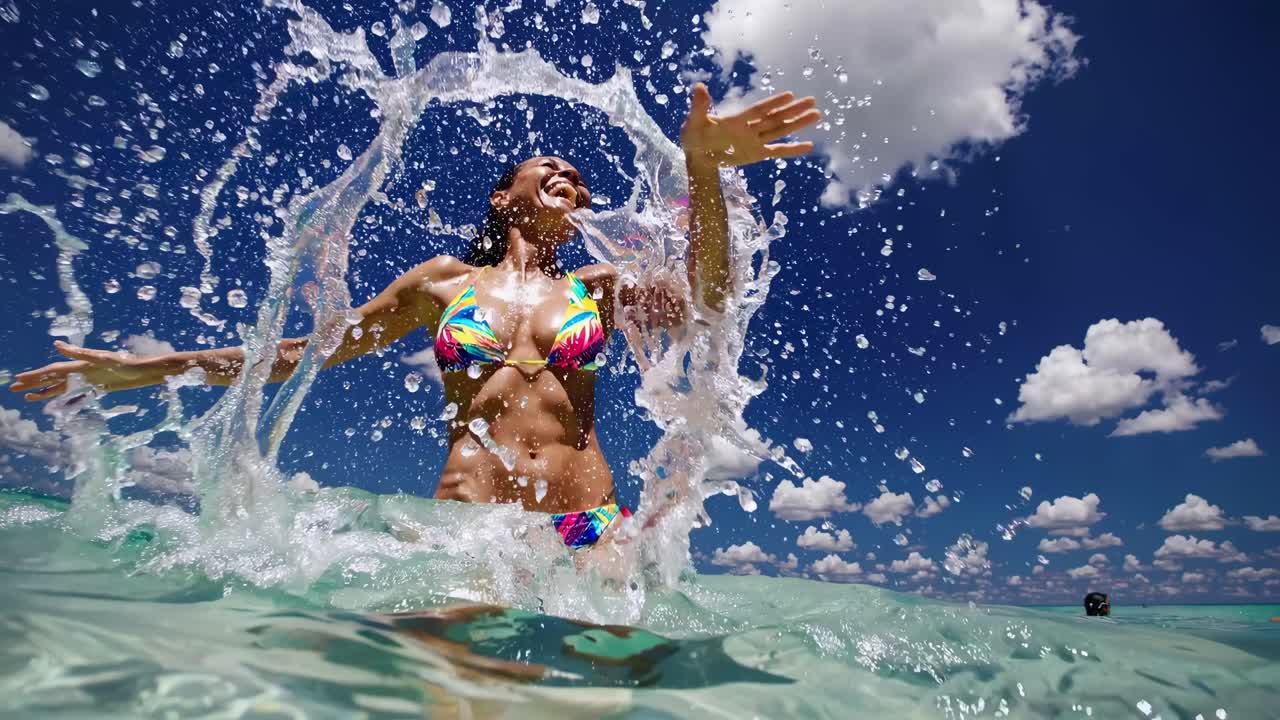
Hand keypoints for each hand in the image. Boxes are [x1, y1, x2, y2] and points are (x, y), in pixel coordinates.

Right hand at [8, 341, 157, 400]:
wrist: (150, 370)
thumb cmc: (130, 363)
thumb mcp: (105, 358)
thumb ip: (81, 353)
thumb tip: (57, 346)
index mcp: (82, 364)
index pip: (53, 371)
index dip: (35, 376)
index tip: (18, 380)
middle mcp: (84, 371)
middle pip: (53, 379)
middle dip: (33, 384)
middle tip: (13, 389)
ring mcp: (91, 379)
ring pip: (62, 387)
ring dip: (44, 391)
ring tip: (28, 397)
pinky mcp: (100, 386)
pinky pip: (77, 393)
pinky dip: (64, 397)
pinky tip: (57, 401)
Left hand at [679, 82, 821, 167]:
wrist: (697, 154)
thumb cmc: (694, 135)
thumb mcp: (694, 121)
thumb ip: (700, 106)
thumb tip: (699, 87)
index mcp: (737, 119)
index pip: (759, 110)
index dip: (773, 103)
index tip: (790, 95)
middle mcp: (750, 128)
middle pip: (775, 118)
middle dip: (793, 111)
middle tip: (812, 101)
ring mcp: (755, 140)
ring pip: (780, 131)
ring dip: (797, 124)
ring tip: (816, 115)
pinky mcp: (757, 154)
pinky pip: (777, 151)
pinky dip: (792, 150)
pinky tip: (809, 146)